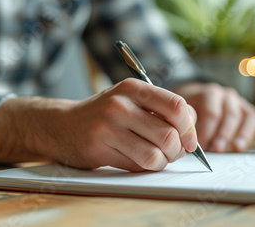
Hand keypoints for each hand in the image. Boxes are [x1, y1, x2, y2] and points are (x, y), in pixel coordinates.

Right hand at [0, 78, 197, 171]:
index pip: (177, 106)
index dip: (190, 127)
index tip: (190, 140)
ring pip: (155, 155)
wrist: (62, 124)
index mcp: (134, 88)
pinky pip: (137, 166)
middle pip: (169, 134)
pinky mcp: (99, 148)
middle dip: (177, 150)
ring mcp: (108, 126)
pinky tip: (138, 160)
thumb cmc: (107, 114)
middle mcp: (121, 104)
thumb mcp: (132, 100)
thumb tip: (192, 133)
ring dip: (162, 162)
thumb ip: (161, 110)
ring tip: (156, 157)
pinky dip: (145, 168)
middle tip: (172, 152)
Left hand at [172, 82, 254, 152]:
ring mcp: (240, 104)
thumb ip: (186, 123)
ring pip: (248, 116)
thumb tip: (186, 145)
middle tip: (218, 149)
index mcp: (210, 93)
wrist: (198, 96)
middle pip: (230, 114)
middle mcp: (228, 96)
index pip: (211, 111)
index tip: (201, 145)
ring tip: (238, 148)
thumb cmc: (190, 108)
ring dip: (244, 134)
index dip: (206, 129)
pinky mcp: (249, 113)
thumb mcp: (184, 110)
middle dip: (224, 133)